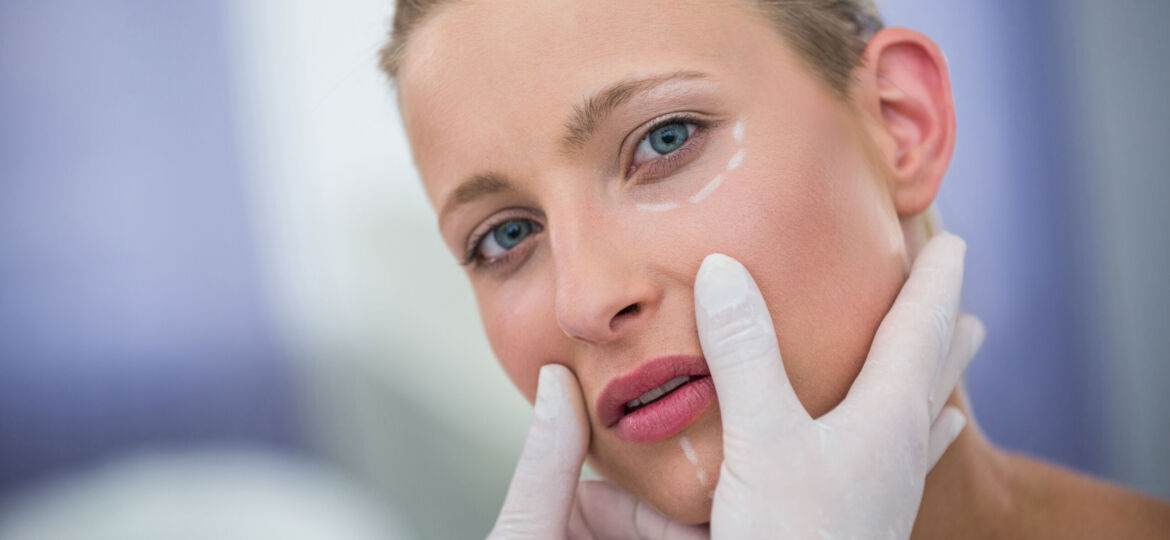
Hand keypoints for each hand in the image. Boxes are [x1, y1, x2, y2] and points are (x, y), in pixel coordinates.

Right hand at [488, 232, 982, 538]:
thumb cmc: (793, 536)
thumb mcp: (762, 439)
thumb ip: (746, 356)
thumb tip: (723, 270)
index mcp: (887, 418)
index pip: (920, 329)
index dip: (935, 280)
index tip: (951, 240)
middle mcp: (896, 448)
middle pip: (932, 371)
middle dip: (942, 326)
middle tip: (957, 292)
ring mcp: (883, 485)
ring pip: (921, 414)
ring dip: (932, 376)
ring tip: (955, 358)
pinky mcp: (860, 514)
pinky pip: (900, 457)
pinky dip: (913, 429)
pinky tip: (914, 441)